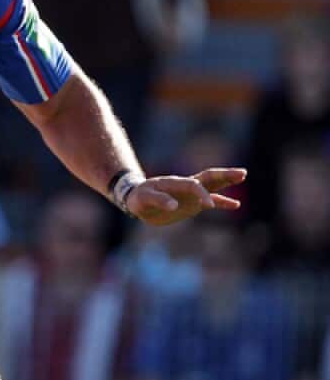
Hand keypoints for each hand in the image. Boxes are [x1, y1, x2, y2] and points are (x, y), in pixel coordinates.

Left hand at [126, 168, 245, 225]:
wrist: (137, 201)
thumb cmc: (139, 198)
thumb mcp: (144, 199)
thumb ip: (158, 200)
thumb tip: (174, 206)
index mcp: (175, 183)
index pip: (193, 186)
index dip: (202, 194)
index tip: (208, 205)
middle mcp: (186, 186)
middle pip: (209, 178)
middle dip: (224, 176)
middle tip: (242, 173)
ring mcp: (191, 194)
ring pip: (212, 185)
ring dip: (227, 181)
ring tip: (243, 176)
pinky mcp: (192, 203)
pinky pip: (210, 201)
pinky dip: (222, 202)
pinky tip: (236, 205)